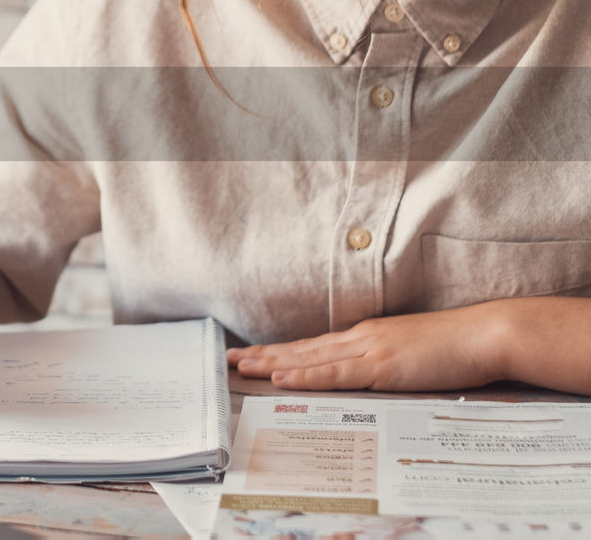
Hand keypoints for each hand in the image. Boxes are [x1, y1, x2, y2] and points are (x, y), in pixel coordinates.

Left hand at [227, 303, 506, 391]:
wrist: (484, 335)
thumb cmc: (455, 346)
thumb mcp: (411, 351)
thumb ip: (385, 360)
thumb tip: (367, 373)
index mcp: (366, 336)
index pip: (314, 346)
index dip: (281, 351)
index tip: (253, 354)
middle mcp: (360, 338)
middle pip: (302, 350)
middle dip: (264, 355)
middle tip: (230, 358)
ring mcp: (368, 350)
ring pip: (309, 360)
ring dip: (272, 364)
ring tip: (241, 367)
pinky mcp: (381, 366)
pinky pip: (334, 374)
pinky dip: (304, 377)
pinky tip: (280, 379)